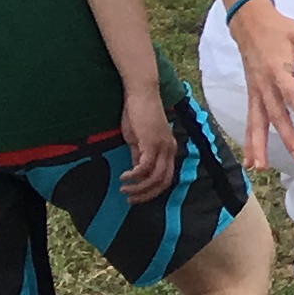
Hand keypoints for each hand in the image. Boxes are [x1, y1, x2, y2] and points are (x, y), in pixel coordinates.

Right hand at [117, 79, 177, 203]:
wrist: (141, 94)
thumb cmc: (138, 113)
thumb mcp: (139, 139)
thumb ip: (139, 154)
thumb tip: (136, 171)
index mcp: (169, 149)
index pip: (166, 177)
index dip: (153, 191)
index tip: (138, 196)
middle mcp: (169, 149)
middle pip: (163, 182)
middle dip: (147, 194)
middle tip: (131, 200)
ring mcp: (162, 147)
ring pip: (155, 178)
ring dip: (139, 188)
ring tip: (125, 190)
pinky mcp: (152, 143)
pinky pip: (145, 167)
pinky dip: (134, 176)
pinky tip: (124, 177)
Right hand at [231, 1, 293, 167]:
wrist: (249, 24)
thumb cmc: (279, 30)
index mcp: (278, 69)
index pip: (290, 92)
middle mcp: (264, 84)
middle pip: (275, 114)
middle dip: (285, 136)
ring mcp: (255, 91)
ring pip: (257, 122)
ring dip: (258, 145)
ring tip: (261, 167)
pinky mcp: (251, 95)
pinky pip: (250, 120)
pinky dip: (249, 140)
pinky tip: (250, 160)